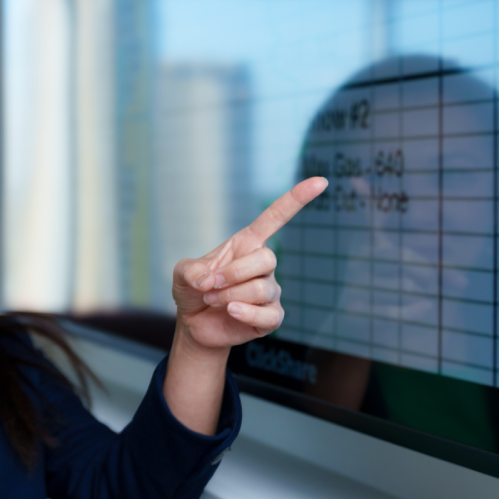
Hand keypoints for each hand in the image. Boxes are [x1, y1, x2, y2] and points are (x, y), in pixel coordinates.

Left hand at [172, 177, 326, 351]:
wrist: (194, 323)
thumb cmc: (193, 290)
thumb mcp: (183, 274)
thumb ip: (191, 271)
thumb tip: (209, 281)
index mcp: (246, 244)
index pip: (276, 218)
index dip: (296, 199)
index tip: (320, 181)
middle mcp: (263, 265)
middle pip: (267, 258)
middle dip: (234, 273)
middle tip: (210, 285)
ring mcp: (270, 291)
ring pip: (263, 288)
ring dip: (230, 295)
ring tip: (213, 299)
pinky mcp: (272, 316)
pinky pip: (269, 314)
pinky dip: (246, 313)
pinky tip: (231, 312)